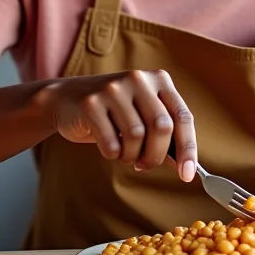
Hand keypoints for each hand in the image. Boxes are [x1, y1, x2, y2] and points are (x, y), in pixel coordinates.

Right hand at [41, 69, 197, 181]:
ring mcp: (113, 89)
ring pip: (136, 136)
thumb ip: (164, 133)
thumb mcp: (142, 114)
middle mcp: (138, 79)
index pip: (182, 117)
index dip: (188, 149)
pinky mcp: (91, 103)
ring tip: (124, 153)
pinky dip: (113, 154)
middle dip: (156, 155)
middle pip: (161, 127)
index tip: (187, 175)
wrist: (66, 99)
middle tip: (145, 165)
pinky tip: (108, 147)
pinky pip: (111, 143)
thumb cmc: (112, 112)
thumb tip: (186, 165)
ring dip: (131, 155)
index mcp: (159, 79)